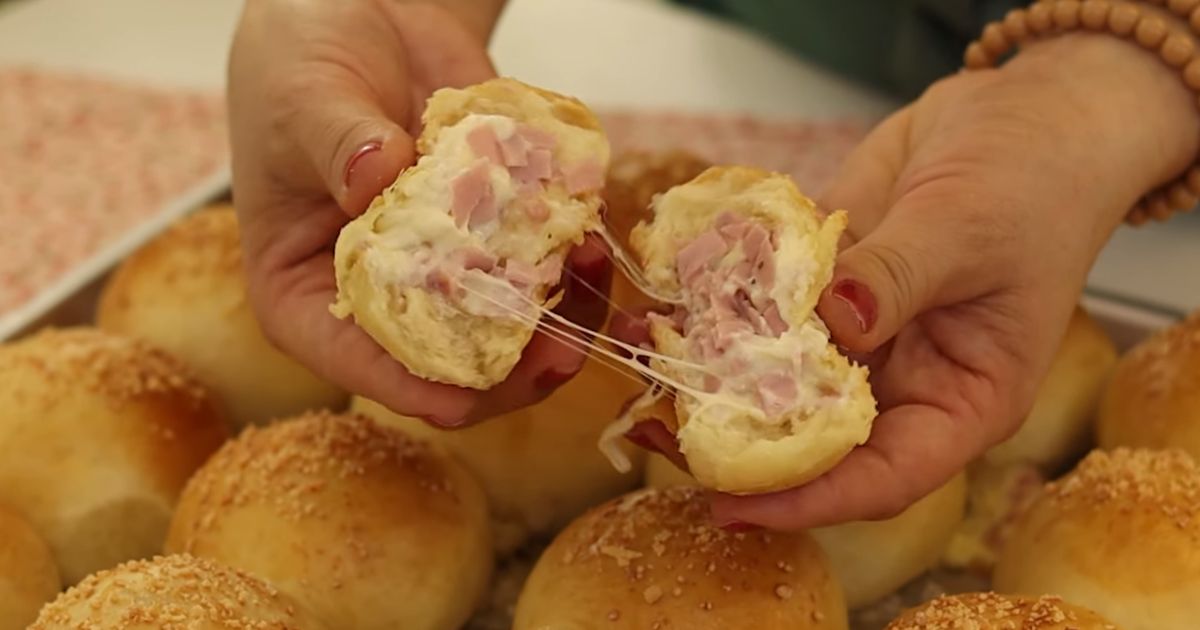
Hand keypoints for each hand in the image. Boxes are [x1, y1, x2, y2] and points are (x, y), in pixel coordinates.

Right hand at [227, 0, 608, 425]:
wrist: (361, 14)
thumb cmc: (298, 65)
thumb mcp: (301, 97)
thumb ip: (338, 142)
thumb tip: (376, 176)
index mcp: (310, 296)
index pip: (362, 367)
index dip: (418, 390)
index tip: (470, 394)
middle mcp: (382, 297)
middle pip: (455, 363)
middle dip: (515, 363)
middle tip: (564, 343)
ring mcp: (445, 267)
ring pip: (514, 325)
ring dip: (563, 311)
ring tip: (587, 260)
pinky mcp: (495, 229)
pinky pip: (543, 262)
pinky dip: (573, 257)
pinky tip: (589, 230)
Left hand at [618, 33, 1198, 527]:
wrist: (1012, 117)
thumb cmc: (1032, 185)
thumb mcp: (972, 230)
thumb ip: (898, 275)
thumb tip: (833, 319)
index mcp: (959, 401)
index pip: (885, 477)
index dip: (811, 500)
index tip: (736, 503)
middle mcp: (899, 382)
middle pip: (812, 440)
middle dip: (738, 444)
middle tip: (660, 435)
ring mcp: (853, 337)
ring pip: (775, 377)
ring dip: (710, 374)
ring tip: (647, 362)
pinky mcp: (817, 289)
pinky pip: (761, 309)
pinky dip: (715, 308)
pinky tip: (665, 302)